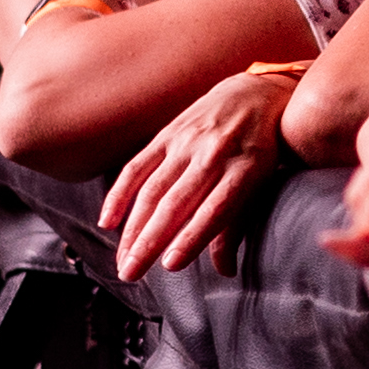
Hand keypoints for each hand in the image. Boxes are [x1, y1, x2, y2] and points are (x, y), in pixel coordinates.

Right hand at [102, 71, 294, 277]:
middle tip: (131, 274)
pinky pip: (137, 166)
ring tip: (123, 261)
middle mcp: (214, 153)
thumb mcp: (261, 184)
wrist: (255, 94)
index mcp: (246, 169)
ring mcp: (188, 141)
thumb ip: (237, 225)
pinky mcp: (168, 133)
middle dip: (150, 241)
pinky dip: (119, 195)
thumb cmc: (260, 150)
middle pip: (176, 203)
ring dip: (133, 228)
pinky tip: (108, 222)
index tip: (170, 265)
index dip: (192, 237)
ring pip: (152, 189)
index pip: (215, 209)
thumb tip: (226, 271)